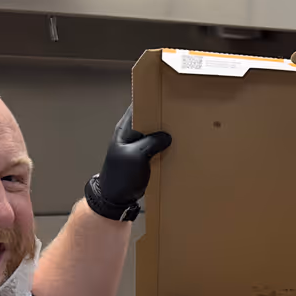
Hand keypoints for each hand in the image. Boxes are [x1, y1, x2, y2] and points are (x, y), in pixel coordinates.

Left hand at [84, 105, 171, 219]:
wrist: (115, 199)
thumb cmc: (120, 177)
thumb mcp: (136, 156)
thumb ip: (151, 142)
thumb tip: (166, 135)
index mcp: (124, 129)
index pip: (137, 106)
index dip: (149, 100)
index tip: (165, 96)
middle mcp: (130, 134)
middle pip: (148, 118)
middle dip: (161, 116)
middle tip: (178, 113)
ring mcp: (137, 146)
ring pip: (153, 133)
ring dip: (164, 132)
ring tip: (179, 129)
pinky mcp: (144, 157)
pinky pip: (156, 146)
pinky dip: (165, 146)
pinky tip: (175, 147)